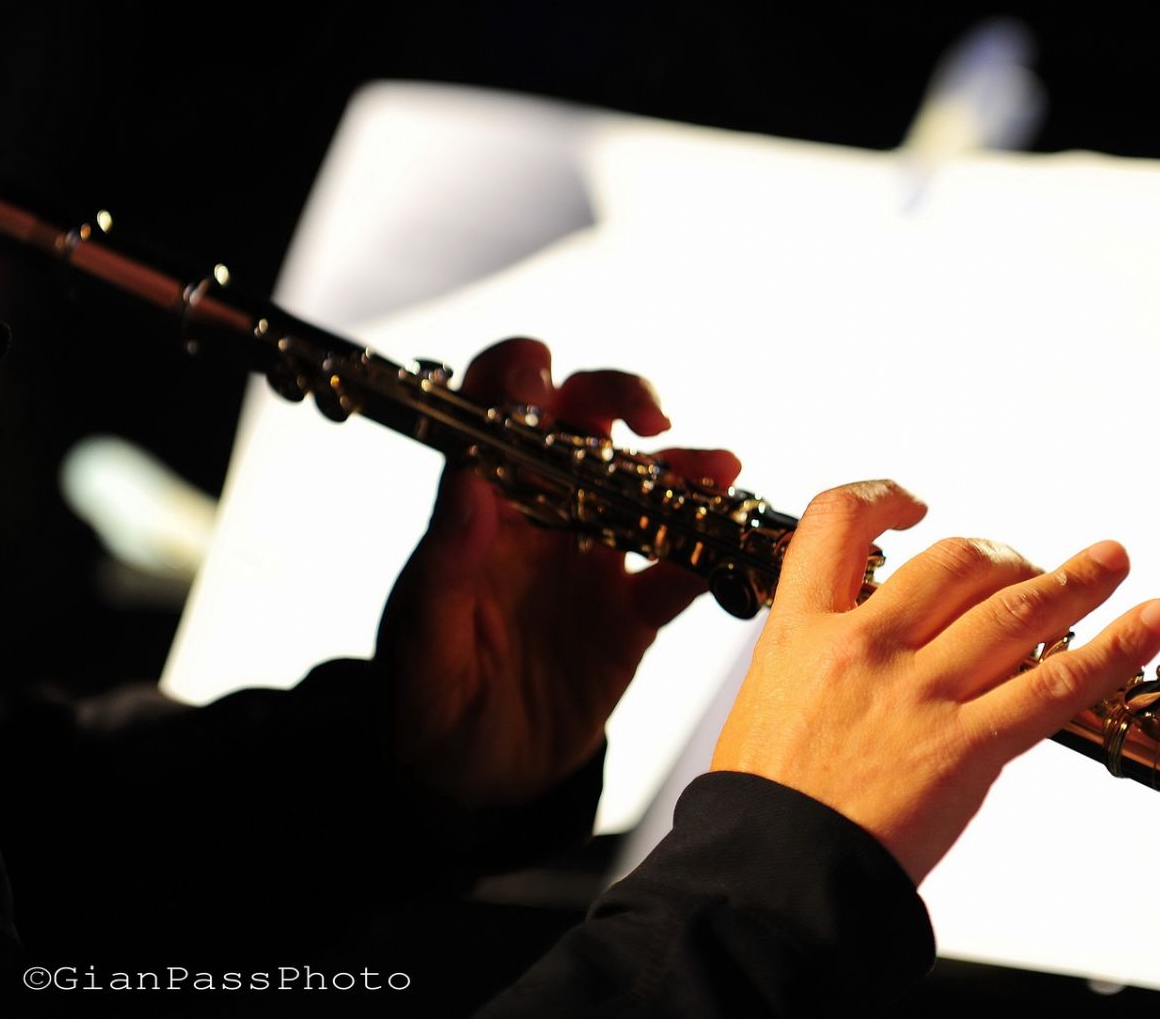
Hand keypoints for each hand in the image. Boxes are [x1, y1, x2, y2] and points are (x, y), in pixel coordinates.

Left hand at [379, 338, 739, 807]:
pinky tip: (739, 550)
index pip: (498, 413)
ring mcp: (593, 563)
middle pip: (587, 426)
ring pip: (648, 490)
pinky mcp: (632, 616)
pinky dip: (715, 559)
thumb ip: (445, 565)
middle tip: (652, 417)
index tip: (545, 375)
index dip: (522, 376)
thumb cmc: (425, 703)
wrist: (469, 784)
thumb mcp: (421, 637)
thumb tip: (466, 481)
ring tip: (721, 473)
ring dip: (687, 472)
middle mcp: (542, 519)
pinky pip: (683, 575)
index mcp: (483, 511)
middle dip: (623, 399)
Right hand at [711, 480, 1159, 882]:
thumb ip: (822, 661)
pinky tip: (1151, 621)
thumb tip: (870, 640)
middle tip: (1025, 564)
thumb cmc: (764, 807)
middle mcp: (863, 648)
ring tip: (1111, 560)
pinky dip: (1115, 648)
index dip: (881, 497)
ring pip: (1014, 609)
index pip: (837, 522)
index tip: (911, 505)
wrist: (770, 880)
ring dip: (1076, 578)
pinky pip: (1054, 685)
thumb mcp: (767, 703)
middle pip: (952, 562)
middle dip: (1002, 555)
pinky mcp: (964, 749)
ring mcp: (917, 695)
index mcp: (801, 632)